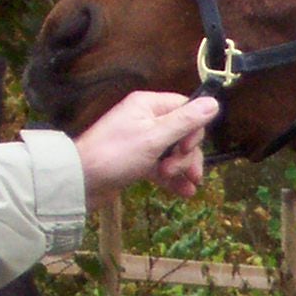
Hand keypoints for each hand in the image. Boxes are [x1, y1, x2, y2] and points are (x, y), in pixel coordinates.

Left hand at [74, 91, 219, 199]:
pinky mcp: (139, 160)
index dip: (194, 130)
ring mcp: (142, 140)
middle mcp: (146, 119)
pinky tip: (184, 192)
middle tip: (175, 169)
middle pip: (184, 133)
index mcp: (148, 105)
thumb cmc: (115, 155)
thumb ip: (185, 121)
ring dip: (182, 168)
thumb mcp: (155, 137)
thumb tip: (214, 103)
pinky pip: (164, 165)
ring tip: (181, 185)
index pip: (187, 109)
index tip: (186, 148)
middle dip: (186, 155)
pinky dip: (174, 178)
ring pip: (176, 152)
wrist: (81, 181)